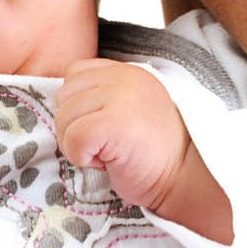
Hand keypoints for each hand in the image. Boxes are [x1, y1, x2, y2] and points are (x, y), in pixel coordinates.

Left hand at [55, 58, 190, 210]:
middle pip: (64, 98)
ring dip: (79, 145)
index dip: (79, 106)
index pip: (75, 75)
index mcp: (125, 71)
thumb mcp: (129, 108)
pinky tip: (108, 161)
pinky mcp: (113, 122)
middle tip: (106, 144)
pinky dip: (82, 158)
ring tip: (110, 152)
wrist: (183, 176)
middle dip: (75, 127)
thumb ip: (102, 95)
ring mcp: (119, 96)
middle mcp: (122, 76)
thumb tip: (63, 106)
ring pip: (64, 120)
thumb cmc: (153, 151)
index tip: (103, 127)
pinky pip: (73, 139)